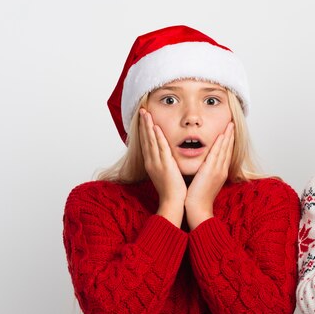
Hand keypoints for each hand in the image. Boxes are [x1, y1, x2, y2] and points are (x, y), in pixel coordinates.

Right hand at [139, 109, 186, 226]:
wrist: (173, 203)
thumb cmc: (173, 190)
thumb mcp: (167, 173)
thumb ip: (166, 163)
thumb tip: (168, 157)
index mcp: (152, 164)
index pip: (147, 143)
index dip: (145, 130)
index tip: (144, 119)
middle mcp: (152, 162)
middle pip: (146, 139)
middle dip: (143, 124)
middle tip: (142, 110)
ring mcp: (157, 163)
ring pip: (151, 140)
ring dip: (148, 126)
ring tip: (145, 113)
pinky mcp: (165, 165)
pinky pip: (160, 148)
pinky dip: (157, 137)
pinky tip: (155, 127)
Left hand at [185, 122, 234, 229]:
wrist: (198, 209)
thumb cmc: (198, 198)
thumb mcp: (204, 183)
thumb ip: (206, 173)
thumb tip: (203, 167)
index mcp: (220, 173)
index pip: (226, 153)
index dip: (228, 142)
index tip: (229, 132)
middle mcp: (221, 170)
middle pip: (228, 149)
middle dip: (230, 136)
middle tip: (232, 124)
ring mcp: (218, 170)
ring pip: (224, 149)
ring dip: (228, 136)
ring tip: (230, 125)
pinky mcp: (211, 171)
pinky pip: (217, 154)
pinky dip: (220, 144)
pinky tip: (222, 135)